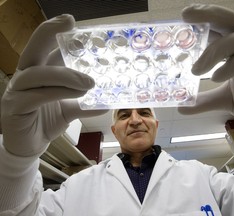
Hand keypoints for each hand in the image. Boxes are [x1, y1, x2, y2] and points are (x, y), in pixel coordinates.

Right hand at [1, 15, 107, 156]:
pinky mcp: (16, 108)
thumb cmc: (46, 121)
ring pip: (37, 74)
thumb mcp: (68, 110)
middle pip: (32, 50)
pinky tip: (78, 94)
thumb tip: (106, 103)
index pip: (44, 48)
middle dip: (48, 34)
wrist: (30, 145)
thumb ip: (84, 104)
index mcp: (37, 73)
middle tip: (68, 25)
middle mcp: (25, 78)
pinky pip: (37, 96)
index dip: (54, 32)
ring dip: (65, 75)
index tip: (70, 22)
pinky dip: (59, 93)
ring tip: (88, 82)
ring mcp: (17, 92)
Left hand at [178, 4, 233, 138]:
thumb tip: (180, 106)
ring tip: (197, 70)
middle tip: (187, 16)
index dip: (203, 21)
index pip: (220, 29)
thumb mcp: (225, 101)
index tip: (182, 18)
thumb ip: (203, 101)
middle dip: (210, 15)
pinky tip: (218, 77)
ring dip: (219, 48)